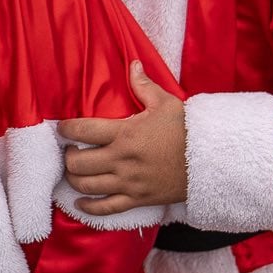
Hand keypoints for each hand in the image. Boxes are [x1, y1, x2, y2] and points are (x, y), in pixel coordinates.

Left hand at [61, 61, 187, 214]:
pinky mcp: (137, 199)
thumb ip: (143, 85)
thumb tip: (133, 63)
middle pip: (78, 162)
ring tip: (74, 170)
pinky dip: (88, 207)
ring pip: (86, 185)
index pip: (82, 130)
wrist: (210, 161)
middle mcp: (122, 159)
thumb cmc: (186, 130)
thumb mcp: (166, 103)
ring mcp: (128, 182)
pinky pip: (106, 208)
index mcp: (125, 134)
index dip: (65, 129)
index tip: (62, 128)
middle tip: (70, 150)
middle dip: (68, 156)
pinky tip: (80, 202)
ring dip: (73, 178)